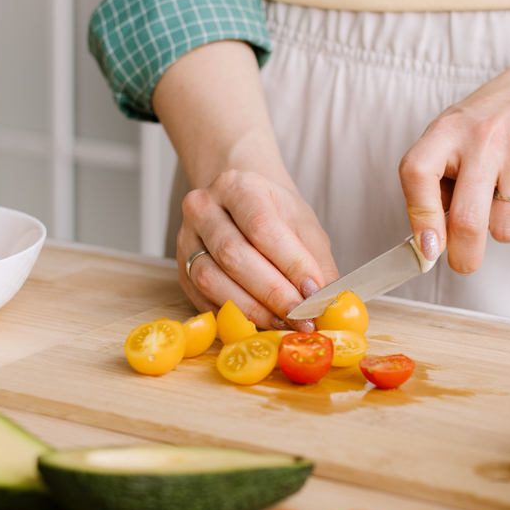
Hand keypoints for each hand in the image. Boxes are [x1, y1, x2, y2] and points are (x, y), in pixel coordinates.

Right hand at [152, 40, 336, 328]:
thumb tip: (328, 302)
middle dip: (271, 292)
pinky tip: (258, 324)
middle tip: (301, 317)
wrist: (237, 202)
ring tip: (282, 323)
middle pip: (233, 255)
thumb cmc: (274, 212)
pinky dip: (232, 316)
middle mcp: (203, 207)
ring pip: (210, 279)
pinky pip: (201, 298)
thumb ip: (316, 261)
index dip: (289, 264)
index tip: (314, 292)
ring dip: (250, 309)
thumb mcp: (302, 224)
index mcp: (237, 186)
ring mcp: (185, 238)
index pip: (262, 226)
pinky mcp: (181, 268)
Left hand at [398, 58, 509, 274]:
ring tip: (509, 195)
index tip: (427, 248)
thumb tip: (431, 241)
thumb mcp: (457, 132)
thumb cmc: (498, 116)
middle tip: (465, 262)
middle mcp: (484, 138)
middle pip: (467, 220)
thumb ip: (440, 179)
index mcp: (448, 129)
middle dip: (464, 257)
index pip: (417, 175)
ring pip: (506, 229)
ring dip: (505, 228)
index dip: (420, 219)